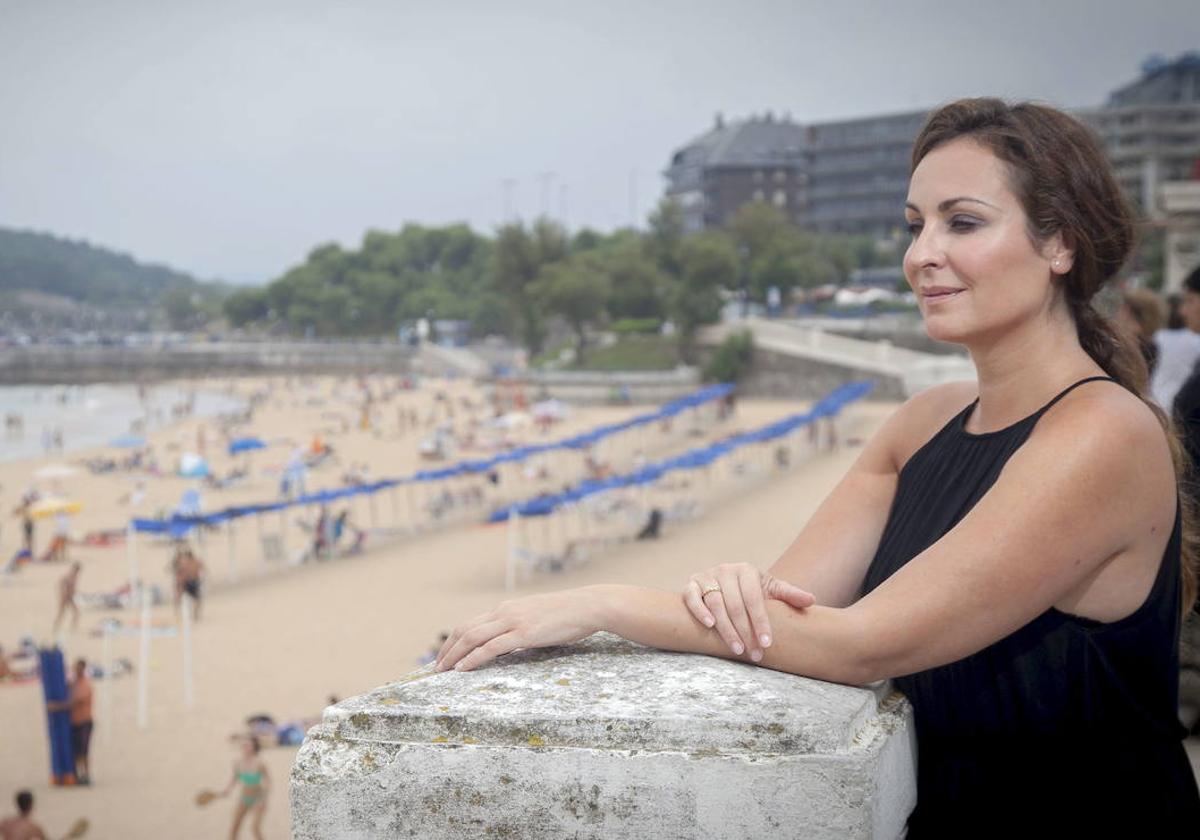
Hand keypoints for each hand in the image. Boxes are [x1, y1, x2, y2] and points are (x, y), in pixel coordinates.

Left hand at [435, 588, 603, 672]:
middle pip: (465, 629)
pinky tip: (463, 668)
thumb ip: (519, 626)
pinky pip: (491, 647)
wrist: (587, 606)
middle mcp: (505, 611)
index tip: (444, 655)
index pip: (471, 623)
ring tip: (443, 671)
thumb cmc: (567, 614)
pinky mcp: (524, 633)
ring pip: (473, 637)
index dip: (453, 640)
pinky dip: (473, 658)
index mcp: (507, 608)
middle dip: (447, 649)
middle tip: (436, 667)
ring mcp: (513, 621)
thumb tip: (509, 644)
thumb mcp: (536, 617)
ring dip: (454, 655)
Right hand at [684, 564, 814, 661]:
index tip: (768, 643)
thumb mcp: (770, 590)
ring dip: (726, 629)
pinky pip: (692, 597)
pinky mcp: (691, 584)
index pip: (754, 599)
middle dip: (745, 632)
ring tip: (737, 649)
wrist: (725, 584)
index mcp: (746, 570)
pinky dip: (699, 610)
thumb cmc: (751, 591)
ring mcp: (706, 576)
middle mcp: (725, 570)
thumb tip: (811, 601)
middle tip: (754, 654)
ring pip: (715, 604)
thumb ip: (789, 594)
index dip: (761, 622)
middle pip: (735, 605)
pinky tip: (710, 626)